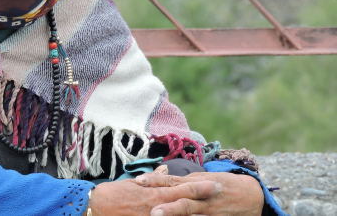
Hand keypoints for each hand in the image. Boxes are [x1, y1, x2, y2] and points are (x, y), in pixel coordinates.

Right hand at [88, 175, 220, 215]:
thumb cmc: (114, 194)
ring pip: (181, 215)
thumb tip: (166, 170)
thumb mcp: (133, 184)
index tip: (215, 183)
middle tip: (222, 191)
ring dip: (198, 213)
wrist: (97, 207)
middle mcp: (158, 204)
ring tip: (215, 211)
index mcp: (155, 192)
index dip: (200, 186)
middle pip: (187, 200)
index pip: (182, 187)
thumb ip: (153, 179)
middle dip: (205, 197)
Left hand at [135, 171, 263, 215]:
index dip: (154, 180)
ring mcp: (209, 208)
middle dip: (165, 203)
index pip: (169, 180)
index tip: (137, 180)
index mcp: (193, 181)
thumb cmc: (221, 184)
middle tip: (150, 209)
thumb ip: (181, 181)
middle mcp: (200, 193)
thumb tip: (161, 177)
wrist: (251, 194)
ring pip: (190, 211)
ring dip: (176, 214)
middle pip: (179, 197)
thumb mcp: (200, 179)